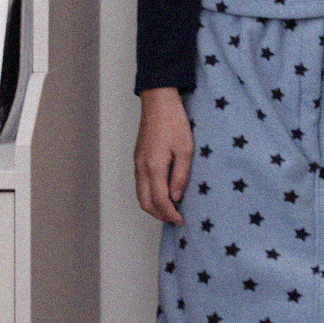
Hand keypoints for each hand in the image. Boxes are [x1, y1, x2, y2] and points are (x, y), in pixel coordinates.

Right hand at [134, 87, 193, 223]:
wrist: (158, 102)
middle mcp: (141, 168)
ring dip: (153, 206)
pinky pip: (140, 184)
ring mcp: (137, 163)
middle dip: (159, 214)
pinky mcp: (138, 158)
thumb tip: (176, 197)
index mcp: (154, 167)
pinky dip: (149, 195)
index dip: (170, 214)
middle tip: (174, 219)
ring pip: (140, 194)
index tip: (181, 220)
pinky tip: (162, 193)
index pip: (160, 200)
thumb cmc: (174, 122)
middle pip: (144, 202)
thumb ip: (180, 176)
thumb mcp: (186, 150)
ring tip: (170, 209)